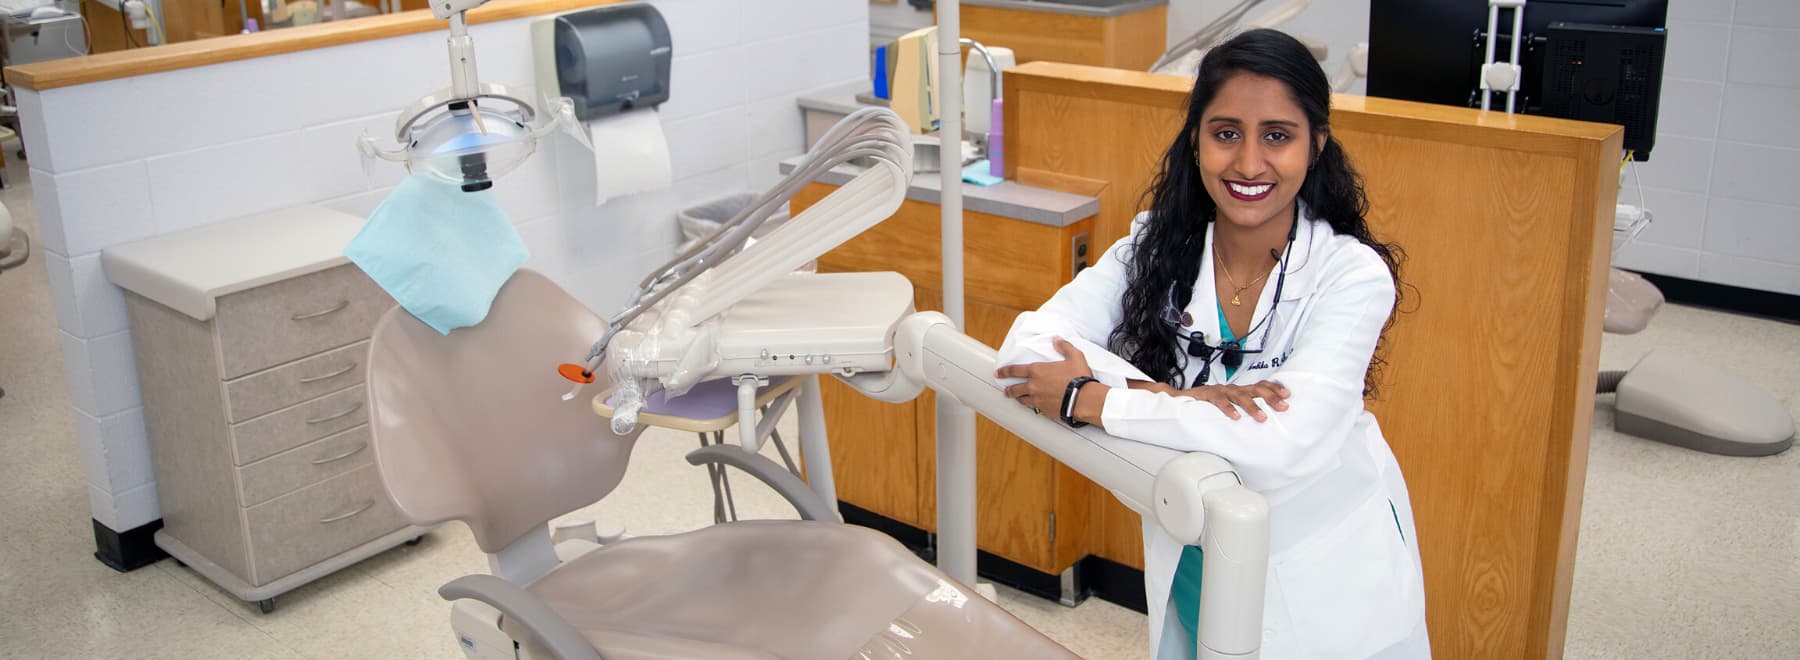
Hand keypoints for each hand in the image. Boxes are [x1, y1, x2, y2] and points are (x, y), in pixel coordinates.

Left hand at [996, 337, 1092, 418]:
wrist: (1084, 399)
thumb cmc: (1079, 377)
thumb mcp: (1074, 356)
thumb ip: (1064, 346)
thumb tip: (1057, 339)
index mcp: (1037, 371)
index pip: (1015, 370)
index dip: (1004, 371)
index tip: (998, 373)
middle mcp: (1034, 386)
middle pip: (1015, 388)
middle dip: (1008, 389)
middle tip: (1005, 390)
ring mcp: (1037, 399)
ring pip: (1022, 400)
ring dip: (1017, 398)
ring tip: (1016, 399)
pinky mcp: (1044, 410)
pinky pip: (1034, 408)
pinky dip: (1031, 406)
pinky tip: (1032, 406)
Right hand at [1173, 381, 1289, 421]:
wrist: (1178, 398)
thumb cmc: (1206, 405)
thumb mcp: (1228, 406)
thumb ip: (1241, 411)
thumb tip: (1261, 424)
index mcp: (1239, 391)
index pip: (1261, 385)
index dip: (1275, 389)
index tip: (1288, 396)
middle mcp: (1232, 389)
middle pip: (1255, 388)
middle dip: (1271, 397)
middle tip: (1283, 407)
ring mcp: (1220, 391)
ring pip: (1239, 395)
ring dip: (1252, 406)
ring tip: (1262, 417)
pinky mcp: (1206, 395)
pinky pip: (1218, 401)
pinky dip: (1228, 409)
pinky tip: (1236, 417)